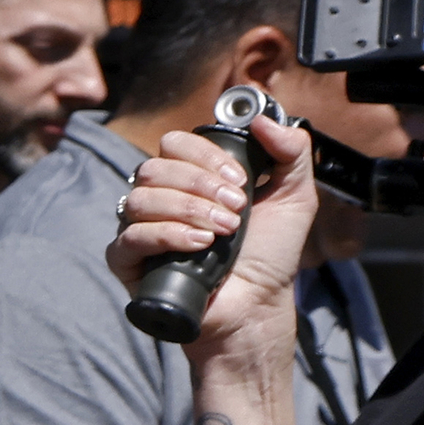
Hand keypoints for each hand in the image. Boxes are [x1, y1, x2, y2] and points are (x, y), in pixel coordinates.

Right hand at [106, 112, 315, 354]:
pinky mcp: (128, 261)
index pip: (176, 143)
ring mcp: (141, 228)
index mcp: (192, 178)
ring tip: (221, 234)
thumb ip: (292, 152)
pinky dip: (166, 235)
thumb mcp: (295, 197)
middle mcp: (161, 198)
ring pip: (141, 198)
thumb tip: (262, 118)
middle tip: (236, 213)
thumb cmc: (270, 256)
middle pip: (155, 167)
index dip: (206, 156)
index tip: (241, 181)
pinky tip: (198, 246)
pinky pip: (130, 236)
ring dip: (188, 211)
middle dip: (200, 186)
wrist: (257, 305)